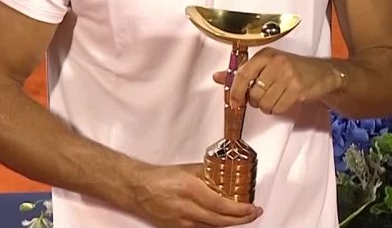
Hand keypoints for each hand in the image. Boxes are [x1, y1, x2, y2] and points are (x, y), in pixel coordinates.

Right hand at [130, 162, 261, 226]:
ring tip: (243, 217)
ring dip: (229, 224)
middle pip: (219, 221)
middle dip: (240, 220)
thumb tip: (228, 175)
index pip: (221, 205)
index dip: (239, 210)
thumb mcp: (189, 169)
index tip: (252, 208)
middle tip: (253, 213)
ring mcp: (180, 222)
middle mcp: (186, 208)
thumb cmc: (161, 177)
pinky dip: (215, 226)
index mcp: (190, 189)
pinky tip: (224, 222)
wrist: (138, 189)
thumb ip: (209, 173)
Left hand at [216, 49, 343, 114]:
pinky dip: (278, 109)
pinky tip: (285, 100)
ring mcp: (288, 75)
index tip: (233, 102)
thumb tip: (217, 77)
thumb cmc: (293, 69)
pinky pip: (278, 108)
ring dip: (268, 106)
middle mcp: (276, 63)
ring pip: (265, 103)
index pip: (243, 74)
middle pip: (253, 93)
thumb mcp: (268, 65)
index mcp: (266, 55)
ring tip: (277, 98)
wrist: (323, 73)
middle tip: (265, 96)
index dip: (235, 91)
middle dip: (257, 101)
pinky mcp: (297, 89)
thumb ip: (243, 72)